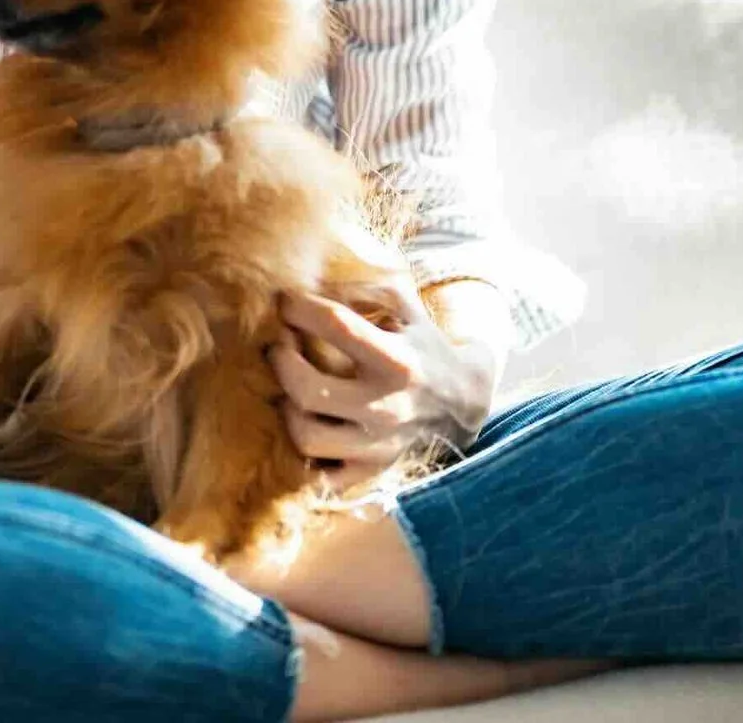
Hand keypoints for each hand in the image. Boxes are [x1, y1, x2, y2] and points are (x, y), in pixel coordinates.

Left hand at [269, 273, 501, 491]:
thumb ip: (364, 281)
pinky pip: (320, 476)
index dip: (299, 308)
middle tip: (279, 345)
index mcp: (397, 360)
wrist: (463, 400)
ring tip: (290, 387)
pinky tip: (306, 425)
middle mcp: (386, 407)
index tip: (286, 301)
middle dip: (281, 360)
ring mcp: (377, 445)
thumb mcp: (405, 304)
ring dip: (287, 407)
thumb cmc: (422, 344)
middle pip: (306, 388)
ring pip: (306, 436)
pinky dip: (304, 455)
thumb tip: (313, 266)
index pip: (336, 325)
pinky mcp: (370, 470)